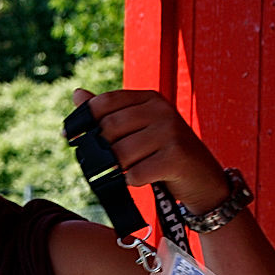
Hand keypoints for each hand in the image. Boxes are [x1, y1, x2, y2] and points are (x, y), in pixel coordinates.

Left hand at [73, 88, 228, 211]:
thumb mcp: (139, 128)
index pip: (104, 103)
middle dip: (103, 151)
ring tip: (133, 169)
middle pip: (108, 129)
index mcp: (149, 99)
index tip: (70, 137)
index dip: (82, 121)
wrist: (204, 179)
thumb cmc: (165, 154)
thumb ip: (108, 113)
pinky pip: (136, 173)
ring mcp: (171, 132)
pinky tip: (145, 177)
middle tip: (112, 162)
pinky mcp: (176, 157)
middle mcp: (161, 110)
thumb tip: (77, 94)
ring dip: (119, 169)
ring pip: (120, 154)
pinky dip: (133, 180)